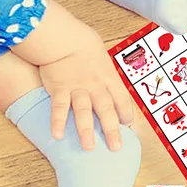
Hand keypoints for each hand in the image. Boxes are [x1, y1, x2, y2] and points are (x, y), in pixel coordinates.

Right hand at [39, 27, 133, 150]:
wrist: (65, 38)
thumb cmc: (84, 44)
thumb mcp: (103, 58)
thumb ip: (106, 75)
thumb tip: (110, 87)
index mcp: (109, 77)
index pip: (122, 99)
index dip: (126, 113)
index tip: (128, 125)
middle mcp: (96, 85)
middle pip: (106, 109)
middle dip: (112, 129)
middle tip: (116, 147)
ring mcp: (77, 88)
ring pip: (84, 111)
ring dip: (86, 130)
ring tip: (89, 147)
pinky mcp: (59, 89)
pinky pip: (59, 107)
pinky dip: (58, 121)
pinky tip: (58, 136)